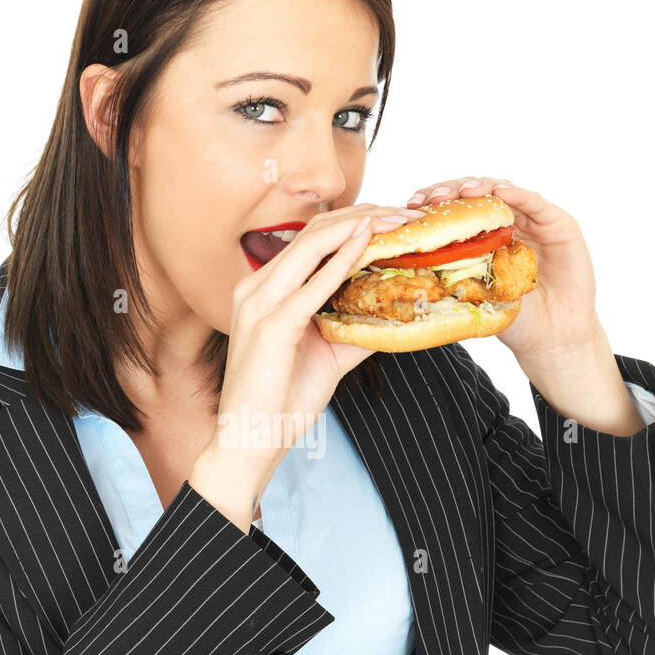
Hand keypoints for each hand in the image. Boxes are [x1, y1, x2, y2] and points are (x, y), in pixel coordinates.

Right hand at [203, 201, 427, 487]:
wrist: (250, 441)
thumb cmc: (281, 401)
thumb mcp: (329, 356)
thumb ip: (356, 330)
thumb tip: (396, 317)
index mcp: (264, 290)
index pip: (311, 240)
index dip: (354, 222)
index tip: (393, 220)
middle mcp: (256, 288)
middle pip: (313, 232)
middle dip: (363, 215)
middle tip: (404, 212)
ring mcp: (259, 303)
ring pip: (312, 245)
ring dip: (358, 227)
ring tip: (395, 220)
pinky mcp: (270, 325)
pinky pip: (312, 283)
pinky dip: (342, 260)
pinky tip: (368, 244)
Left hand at [405, 176, 602, 365]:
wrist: (552, 337)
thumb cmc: (515, 318)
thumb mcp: (475, 297)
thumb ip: (452, 278)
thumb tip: (408, 268)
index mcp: (483, 237)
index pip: (454, 211)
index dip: (433, 205)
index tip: (411, 208)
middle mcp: (506, 223)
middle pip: (476, 194)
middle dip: (452, 191)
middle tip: (435, 198)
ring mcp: (532, 220)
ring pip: (503, 191)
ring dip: (482, 188)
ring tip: (465, 192)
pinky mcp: (558, 224)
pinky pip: (535, 203)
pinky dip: (517, 195)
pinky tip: (500, 193)